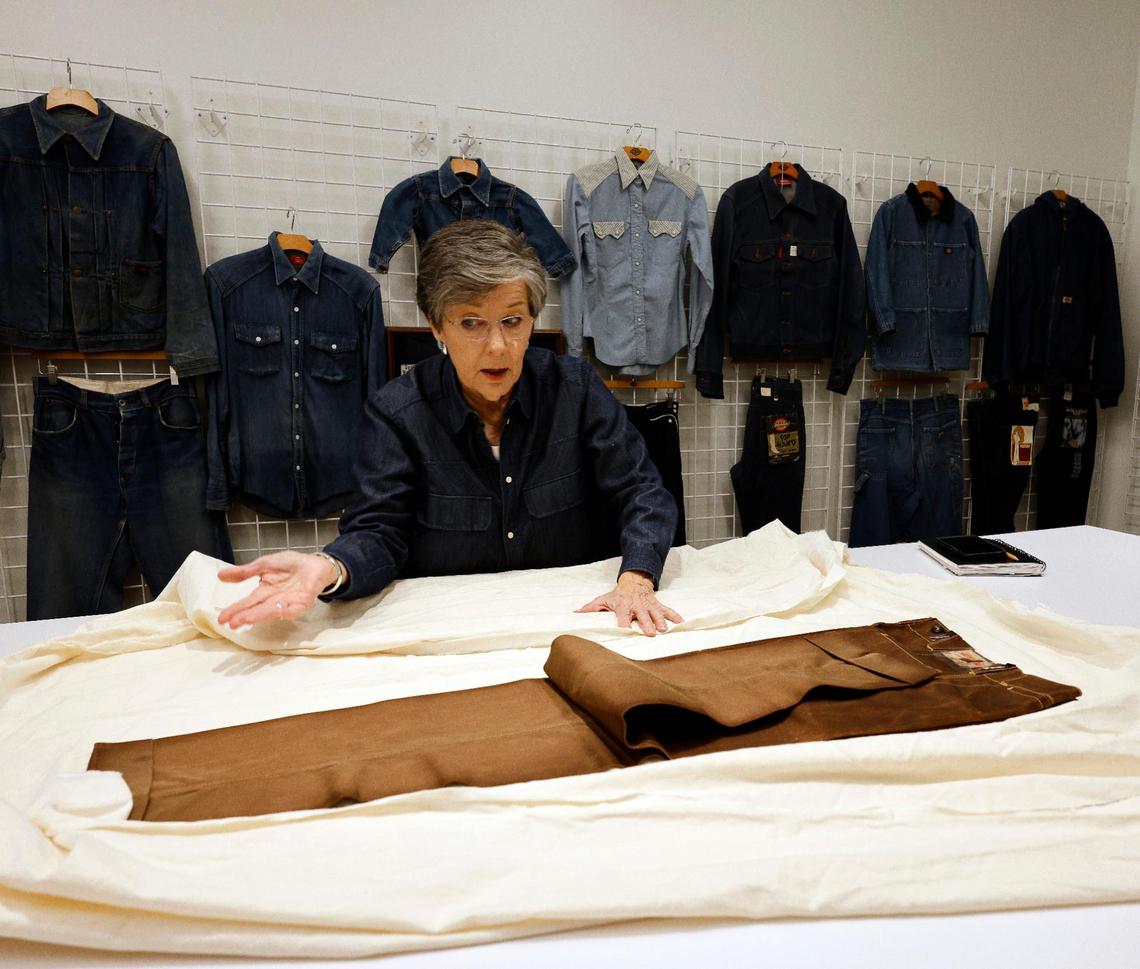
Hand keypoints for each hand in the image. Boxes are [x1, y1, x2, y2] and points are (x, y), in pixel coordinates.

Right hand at [216, 551, 338, 628]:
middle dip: (243, 616)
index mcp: (264, 591)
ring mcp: (287, 604)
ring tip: (245, 619)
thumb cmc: (291, 565)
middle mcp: (274, 600)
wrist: (315, 563)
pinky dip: (281, 610)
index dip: (235, 610)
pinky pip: (290, 609)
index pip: (247, 603)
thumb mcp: (263, 565)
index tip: (222, 618)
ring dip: (258, 616)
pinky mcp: (301, 604)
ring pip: (270, 611)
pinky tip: (273, 611)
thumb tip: (220, 575)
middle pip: (256, 610)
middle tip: (230, 623)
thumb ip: (244, 572)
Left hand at [575, 570, 682, 636]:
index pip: (622, 616)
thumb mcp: (603, 600)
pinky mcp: (657, 604)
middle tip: (650, 632)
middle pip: (641, 615)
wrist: (633, 582)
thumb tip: (576, 615)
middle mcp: (636, 605)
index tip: (625, 631)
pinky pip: (667, 609)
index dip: (624, 623)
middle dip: (646, 623)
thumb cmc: (617, 596)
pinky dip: (674, 615)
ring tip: (664, 629)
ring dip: (660, 620)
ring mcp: (648, 605)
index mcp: (623, 606)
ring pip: (655, 613)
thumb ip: (590, 609)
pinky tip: (681, 622)